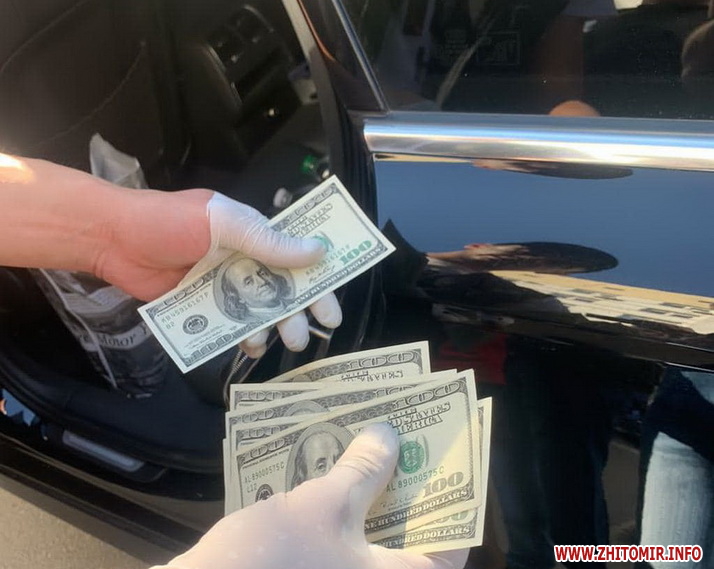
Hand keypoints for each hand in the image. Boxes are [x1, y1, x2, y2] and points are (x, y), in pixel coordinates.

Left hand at [100, 189, 340, 355]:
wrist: (113, 238)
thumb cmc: (169, 221)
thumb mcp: (223, 224)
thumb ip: (267, 241)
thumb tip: (318, 252)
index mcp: (255, 235)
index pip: (297, 258)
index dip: (318, 283)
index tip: (331, 310)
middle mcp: (244, 260)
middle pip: (283, 290)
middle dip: (299, 313)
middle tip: (303, 337)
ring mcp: (223, 284)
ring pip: (260, 310)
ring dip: (274, 327)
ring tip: (279, 342)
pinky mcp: (202, 305)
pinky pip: (230, 325)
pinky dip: (243, 337)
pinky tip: (250, 346)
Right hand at [155, 424, 467, 568]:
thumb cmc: (277, 558)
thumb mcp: (326, 504)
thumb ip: (363, 469)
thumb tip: (388, 435)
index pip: (451, 539)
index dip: (451, 491)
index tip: (443, 452)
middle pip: (410, 533)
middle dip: (405, 483)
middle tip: (404, 437)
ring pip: (374, 537)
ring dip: (371, 493)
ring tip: (369, 444)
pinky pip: (344, 544)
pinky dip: (344, 512)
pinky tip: (331, 474)